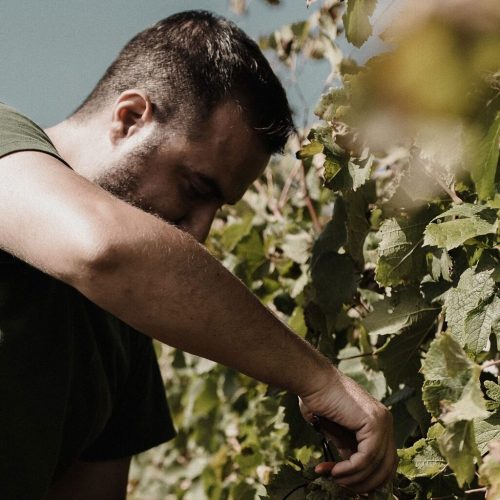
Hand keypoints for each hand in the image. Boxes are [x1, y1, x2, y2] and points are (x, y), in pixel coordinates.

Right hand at [299, 367, 397, 492]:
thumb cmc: (318, 399)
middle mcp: (385, 421)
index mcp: (378, 421)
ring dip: (353, 478)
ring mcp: (383, 421)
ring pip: (377, 466)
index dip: (369, 478)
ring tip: (333, 476)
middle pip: (387, 467)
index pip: (385, 460)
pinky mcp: (374, 423)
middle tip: (341, 485)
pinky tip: (334, 470)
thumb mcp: (335, 430)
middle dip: (364, 483)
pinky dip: (350, 470)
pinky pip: (367, 458)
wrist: (312, 379)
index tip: (347, 484)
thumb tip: (352, 470)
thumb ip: (347, 446)